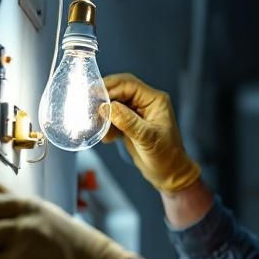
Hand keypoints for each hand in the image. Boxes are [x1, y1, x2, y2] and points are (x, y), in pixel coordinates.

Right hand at [103, 73, 200, 193]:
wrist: (169, 173)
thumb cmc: (166, 156)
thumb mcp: (147, 139)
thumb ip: (128, 122)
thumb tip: (108, 107)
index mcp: (154, 100)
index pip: (128, 84)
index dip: (109, 87)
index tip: (93, 96)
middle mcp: (146, 102)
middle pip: (119, 91)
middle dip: (103, 100)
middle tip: (90, 110)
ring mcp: (138, 112)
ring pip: (114, 104)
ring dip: (104, 114)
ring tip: (98, 127)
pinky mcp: (130, 123)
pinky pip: (114, 117)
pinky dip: (107, 125)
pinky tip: (107, 137)